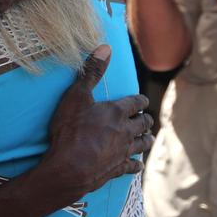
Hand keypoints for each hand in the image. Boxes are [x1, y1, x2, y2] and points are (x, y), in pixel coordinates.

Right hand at [37, 46, 153, 208]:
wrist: (69, 167)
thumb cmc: (70, 130)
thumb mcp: (76, 96)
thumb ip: (91, 72)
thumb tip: (106, 47)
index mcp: (117, 112)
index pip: (136, 102)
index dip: (140, 100)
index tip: (141, 100)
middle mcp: (125, 131)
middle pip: (143, 124)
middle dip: (145, 120)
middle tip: (145, 119)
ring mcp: (123, 151)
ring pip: (142, 144)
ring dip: (146, 139)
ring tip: (147, 138)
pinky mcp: (117, 169)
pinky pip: (133, 166)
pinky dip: (136, 165)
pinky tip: (137, 165)